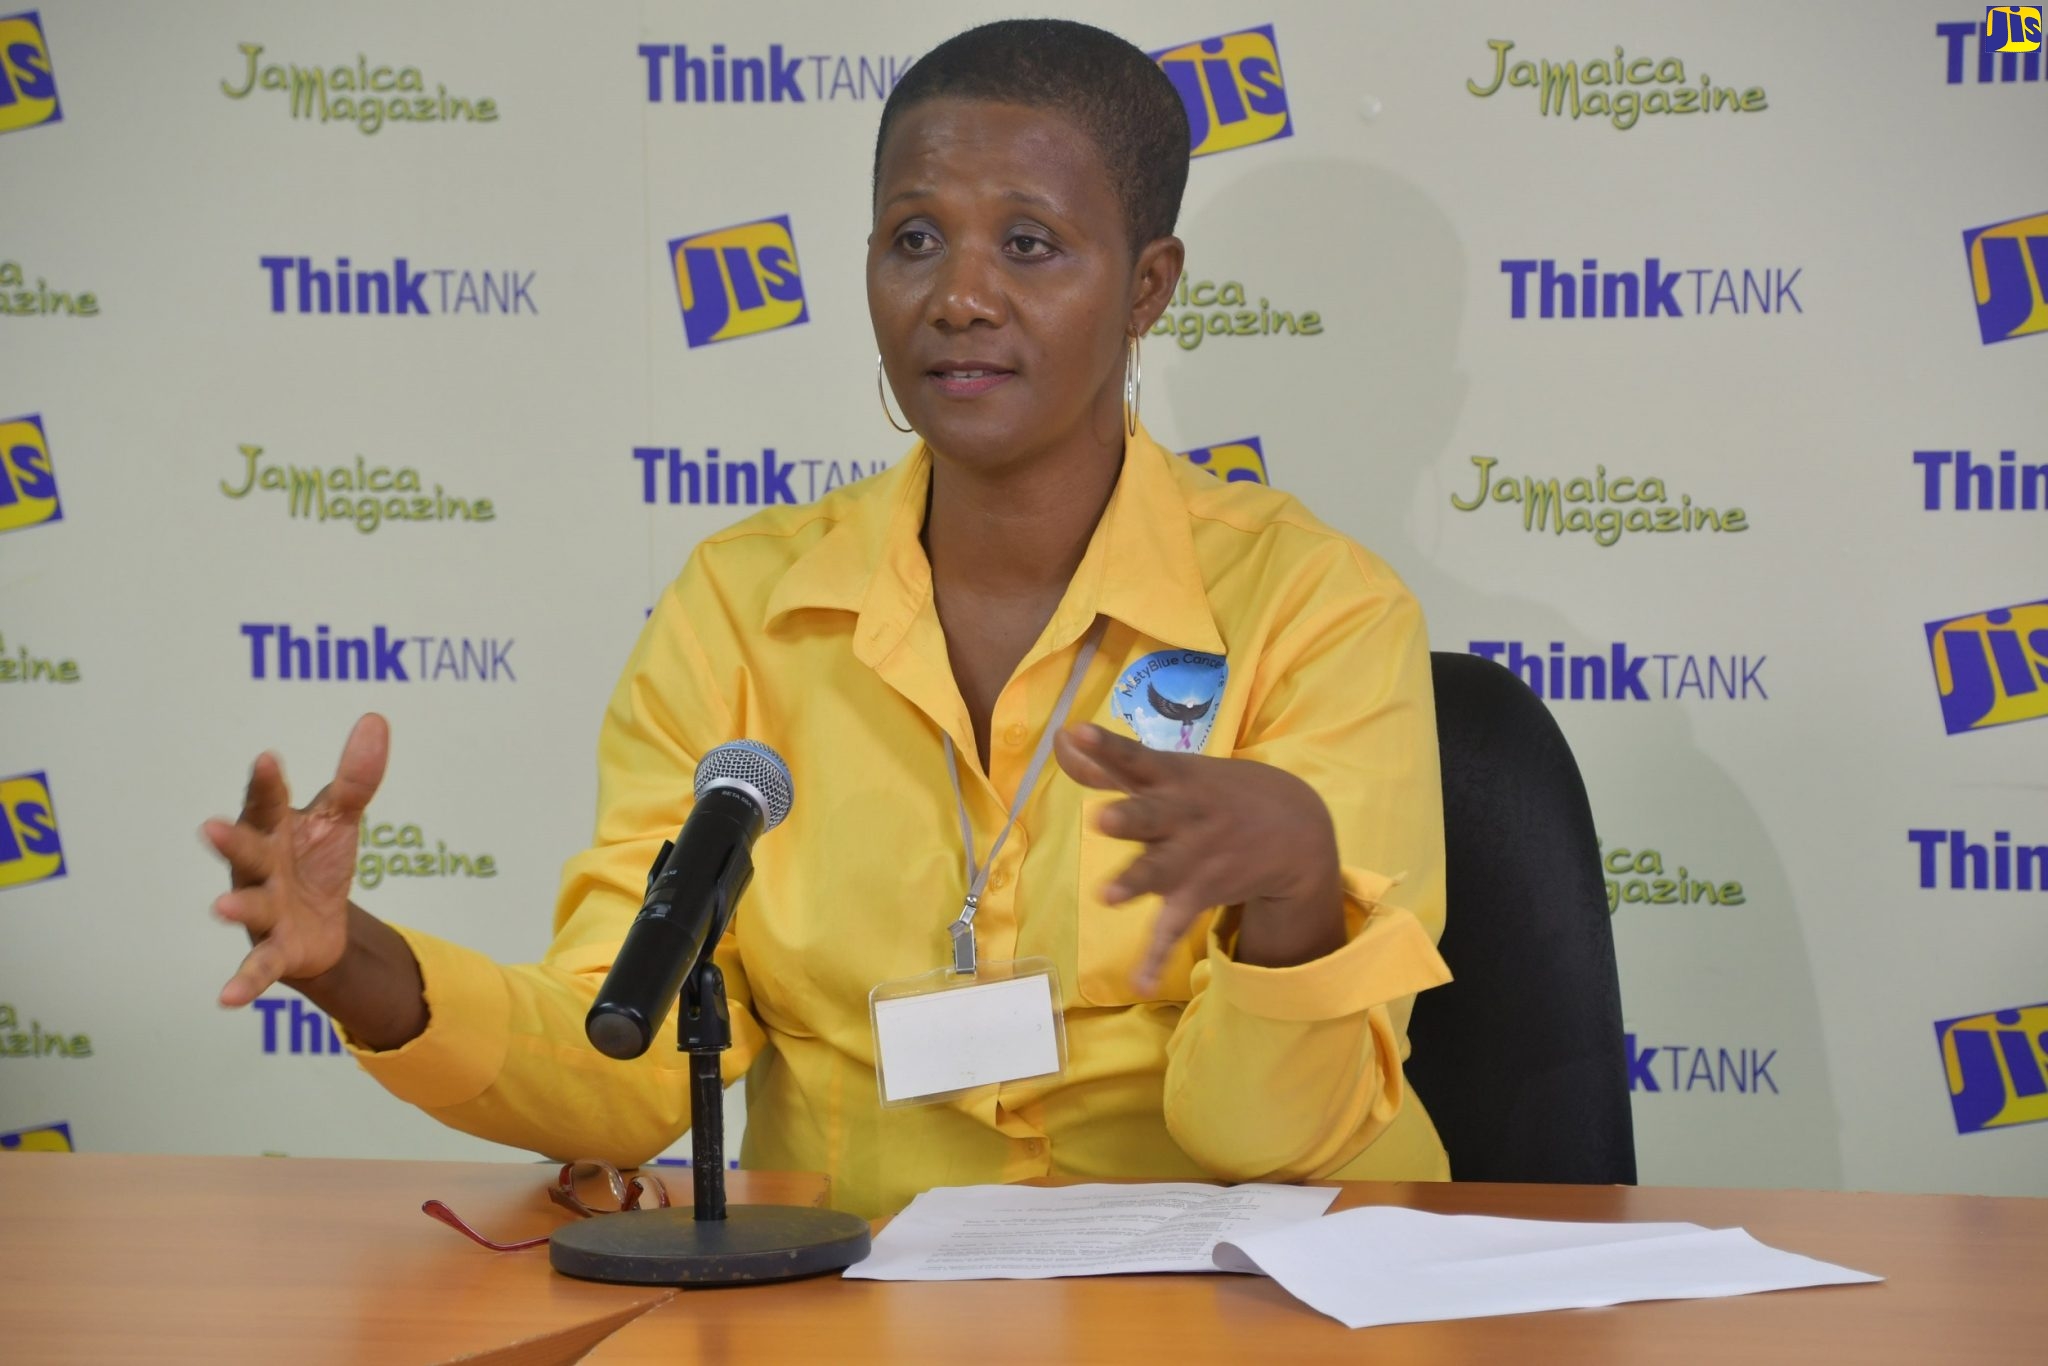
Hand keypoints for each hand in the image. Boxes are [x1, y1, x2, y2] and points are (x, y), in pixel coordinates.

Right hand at [202, 714, 388, 1006]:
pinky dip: (243, 982)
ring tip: (220, 907)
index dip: (267, 782)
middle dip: (231, 841)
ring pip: (248, 906)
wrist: (324, 924)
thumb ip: (357, 776)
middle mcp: (260, 868)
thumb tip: (375, 720)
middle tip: (211, 827)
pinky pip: (258, 968)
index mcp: (274, 829)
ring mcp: (263, 910)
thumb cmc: (317, 861)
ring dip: (235, 908)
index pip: (270, 802)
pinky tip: (226, 999)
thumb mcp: (341, 818)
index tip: (267, 759)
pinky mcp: (275, 950)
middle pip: (247, 851)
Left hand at [1052, 723, 1345, 992]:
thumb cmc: (1212, 793)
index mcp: (1171, 780)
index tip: (1079, 733)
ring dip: (1136, 881)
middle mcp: (1181, 816)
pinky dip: (1156, 957)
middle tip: (1102, 819)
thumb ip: (1110, 762)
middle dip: (1129, 818)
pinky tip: (1141, 984)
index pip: (1135, 758)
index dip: (1107, 746)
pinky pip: (1173, 928)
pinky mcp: (1198, 894)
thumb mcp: (1171, 772)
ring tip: (1107, 895)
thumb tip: (1061, 741)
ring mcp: (1192, 857)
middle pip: (1151, 815)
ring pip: (1160, 871)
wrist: (1296, 829)